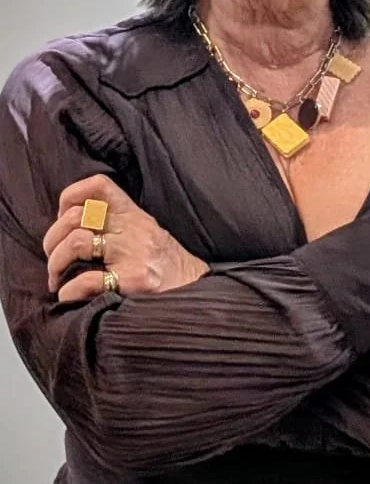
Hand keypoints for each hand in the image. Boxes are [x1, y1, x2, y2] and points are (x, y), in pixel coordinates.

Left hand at [43, 174, 208, 302]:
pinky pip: (88, 280)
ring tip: (57, 280)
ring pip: (77, 242)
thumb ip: (120, 227)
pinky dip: (69, 291)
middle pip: (77, 216)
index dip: (71, 196)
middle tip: (52, 258)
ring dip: (56, 263)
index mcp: (135, 215)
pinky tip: (71, 297)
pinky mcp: (135, 281)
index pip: (99, 186)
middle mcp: (134, 229)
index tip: (63, 218)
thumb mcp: (149, 235)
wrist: (201, 293)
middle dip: (53, 239)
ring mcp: (135, 254)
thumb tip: (74, 232)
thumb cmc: (170, 268)